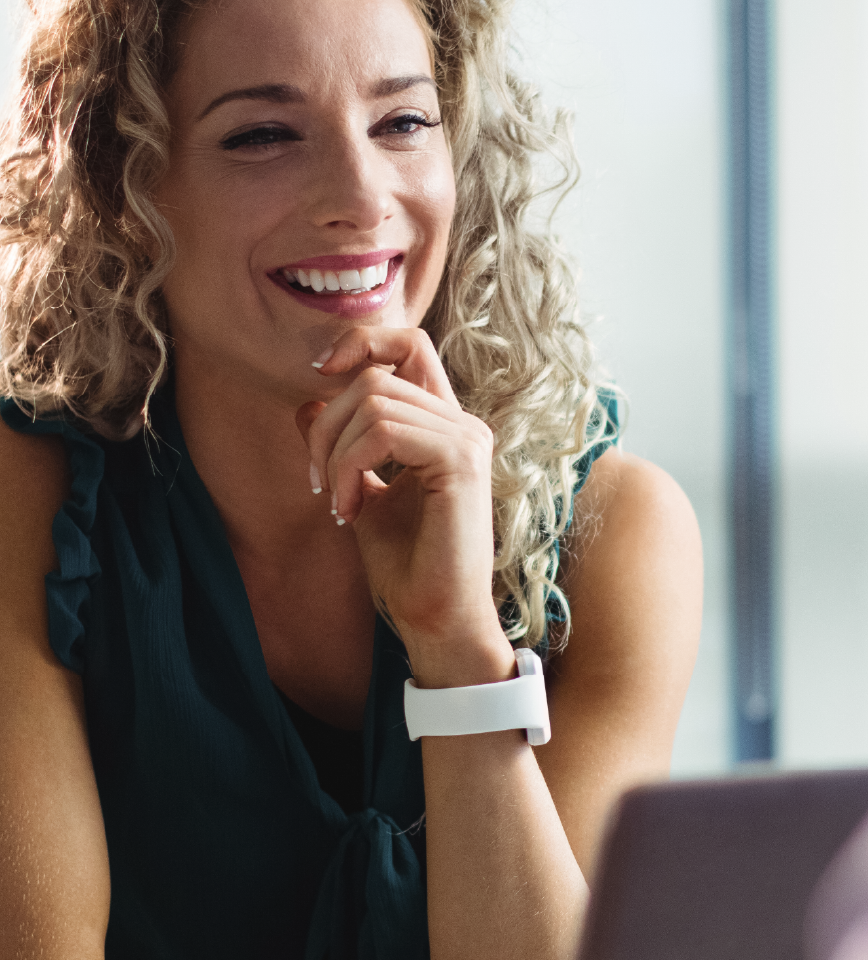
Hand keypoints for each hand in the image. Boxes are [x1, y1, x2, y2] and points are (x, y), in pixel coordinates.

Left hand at [297, 329, 512, 678]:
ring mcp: (467, 440)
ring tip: (335, 504)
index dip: (364, 342)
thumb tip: (307, 403)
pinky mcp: (461, 462)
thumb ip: (342, 446)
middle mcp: (464, 425)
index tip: (320, 375)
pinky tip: (348, 511)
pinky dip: (349, 468)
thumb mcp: (360, 492)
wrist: (435, 618)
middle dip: (326, 426)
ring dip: (334, 454)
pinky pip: (383, 432)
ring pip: (374, 402)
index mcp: (445, 426)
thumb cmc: (406, 566)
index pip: (411, 344)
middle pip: (375, 377)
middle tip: (316, 484)